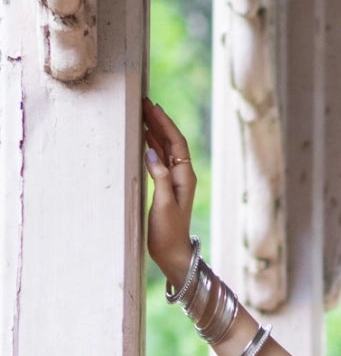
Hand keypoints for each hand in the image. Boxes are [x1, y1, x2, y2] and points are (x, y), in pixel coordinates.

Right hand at [142, 100, 197, 288]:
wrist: (172, 253)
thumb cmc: (169, 233)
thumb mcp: (164, 205)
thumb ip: (160, 178)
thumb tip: (151, 152)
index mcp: (185, 177)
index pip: (177, 143)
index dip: (165, 123)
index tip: (153, 106)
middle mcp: (182, 176)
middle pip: (171, 141)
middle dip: (158, 121)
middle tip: (144, 102)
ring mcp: (173, 181)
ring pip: (164, 148)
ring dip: (154, 130)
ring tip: (141, 113)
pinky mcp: (165, 187)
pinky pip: (159, 159)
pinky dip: (151, 145)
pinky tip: (143, 136)